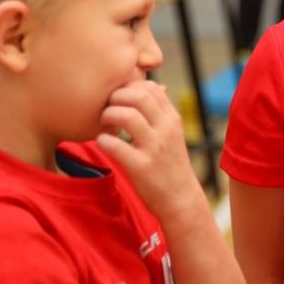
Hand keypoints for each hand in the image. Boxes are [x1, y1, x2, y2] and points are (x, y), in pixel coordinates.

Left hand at [95, 80, 205, 221]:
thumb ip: (161, 112)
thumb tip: (152, 86)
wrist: (179, 198)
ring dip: (107, 116)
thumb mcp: (172, 134)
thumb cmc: (170, 164)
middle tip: (106, 109)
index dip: (129, 87)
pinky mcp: (141, 167)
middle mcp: (166, 129)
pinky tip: (103, 143)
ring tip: (104, 125)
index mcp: (172, 119)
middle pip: (138, 95)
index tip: (118, 99)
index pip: (150, 87)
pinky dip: (103, 140)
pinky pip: (115, 145)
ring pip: (126, 116)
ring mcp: (154, 148)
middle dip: (115, 97)